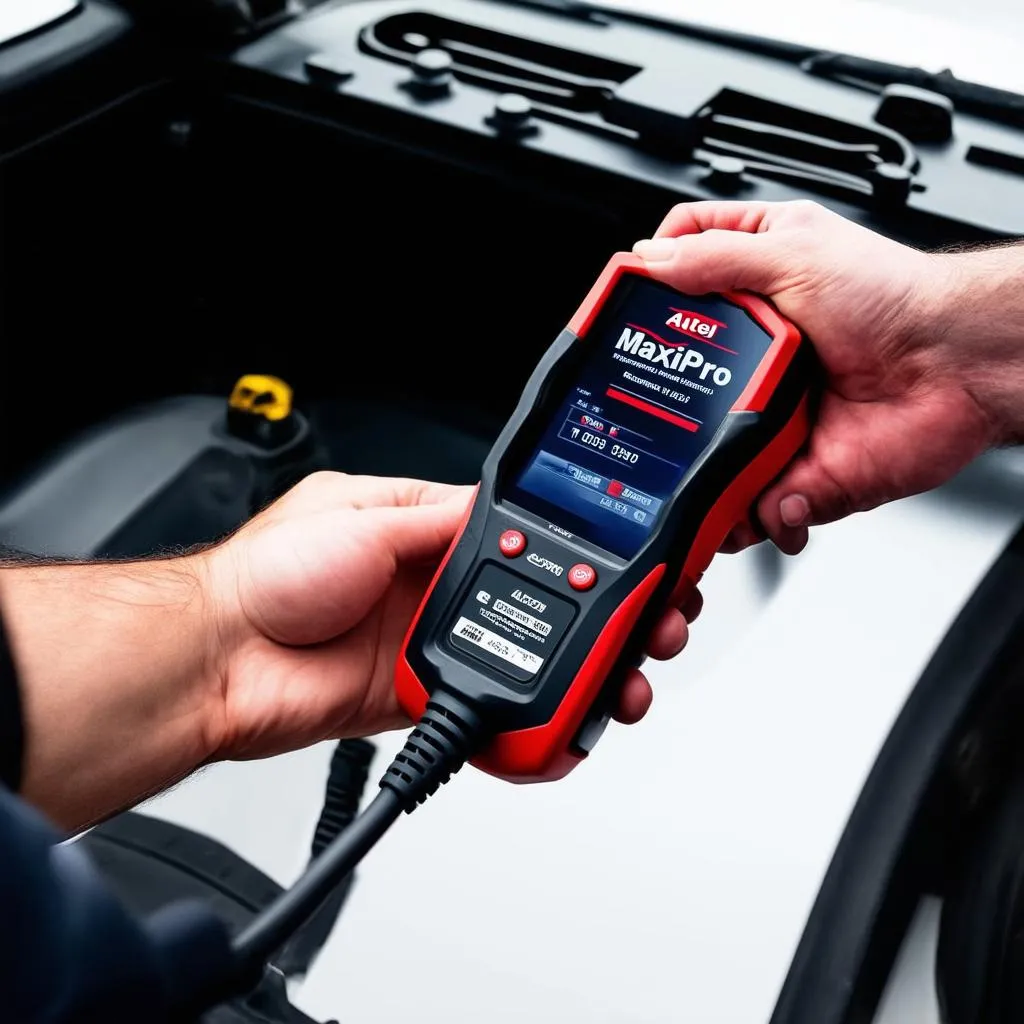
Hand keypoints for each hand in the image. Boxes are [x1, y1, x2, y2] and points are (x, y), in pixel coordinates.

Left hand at [205, 472, 703, 761]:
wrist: (222, 660)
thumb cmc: (268, 574)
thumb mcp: (360, 516)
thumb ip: (439, 517)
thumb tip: (505, 507)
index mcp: (428, 530)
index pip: (526, 532)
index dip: (581, 544)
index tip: (630, 557)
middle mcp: (439, 586)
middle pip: (546, 599)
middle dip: (607, 611)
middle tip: (652, 621)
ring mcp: (439, 641)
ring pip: (532, 654)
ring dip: (586, 667)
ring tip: (626, 675)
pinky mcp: (429, 693)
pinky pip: (495, 704)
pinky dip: (534, 719)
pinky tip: (570, 719)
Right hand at [632, 200, 1020, 553]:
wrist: (958, 370)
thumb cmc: (899, 300)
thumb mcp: (796, 254)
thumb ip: (716, 259)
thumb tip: (649, 262)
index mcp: (755, 285)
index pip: (680, 275)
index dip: (647, 286)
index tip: (622, 307)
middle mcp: (756, 351)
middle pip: (679, 373)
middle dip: (658, 399)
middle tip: (638, 411)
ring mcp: (769, 409)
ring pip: (705, 447)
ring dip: (695, 469)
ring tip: (687, 478)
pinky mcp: (791, 463)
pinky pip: (751, 500)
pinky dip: (749, 513)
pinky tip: (754, 504)